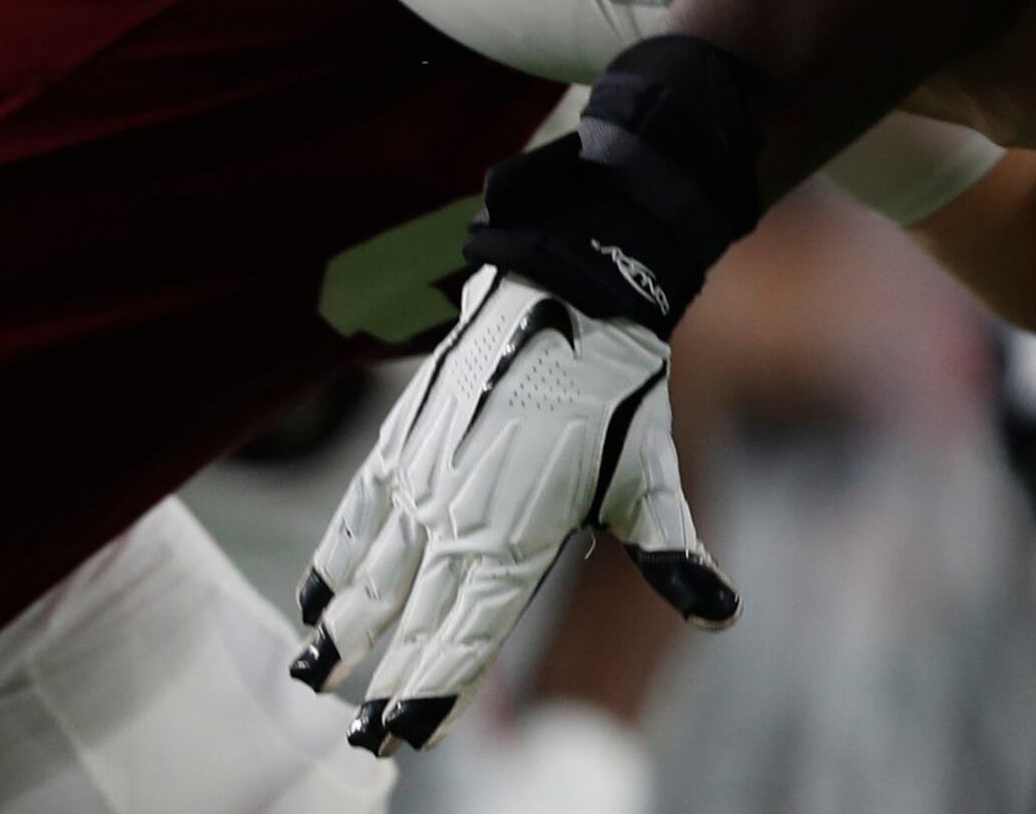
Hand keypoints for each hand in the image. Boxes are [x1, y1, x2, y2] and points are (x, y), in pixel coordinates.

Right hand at [292, 265, 735, 755]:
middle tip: (361, 739)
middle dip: (386, 683)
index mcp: (517, 538)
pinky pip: (352, 519)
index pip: (468, 634)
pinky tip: (312, 603)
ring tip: (315, 681)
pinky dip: (330, 563)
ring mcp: (420, 484)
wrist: (569, 296)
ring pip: (371, 578)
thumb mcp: (653, 479)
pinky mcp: (398, 448)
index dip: (435, 689)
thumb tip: (723, 617)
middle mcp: (458, 519)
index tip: (405, 734)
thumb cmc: (620, 395)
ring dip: (344, 634)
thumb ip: (672, 555)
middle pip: (413, 620)